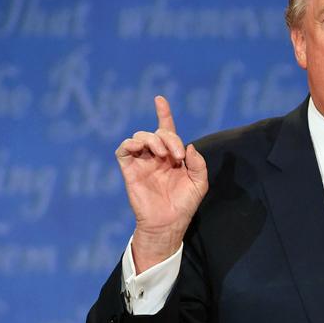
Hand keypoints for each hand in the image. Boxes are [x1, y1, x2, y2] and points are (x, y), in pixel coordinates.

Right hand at [115, 96, 208, 272]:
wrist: (169, 223)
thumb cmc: (184, 204)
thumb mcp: (199, 183)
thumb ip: (198, 163)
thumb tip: (189, 146)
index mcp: (173, 156)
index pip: (166, 130)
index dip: (163, 113)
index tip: (159, 99)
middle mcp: (156, 156)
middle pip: (158, 133)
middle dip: (169, 138)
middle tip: (178, 156)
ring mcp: (142, 162)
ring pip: (140, 137)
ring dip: (154, 140)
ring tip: (163, 155)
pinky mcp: (129, 170)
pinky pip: (124, 150)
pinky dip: (131, 143)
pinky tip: (142, 148)